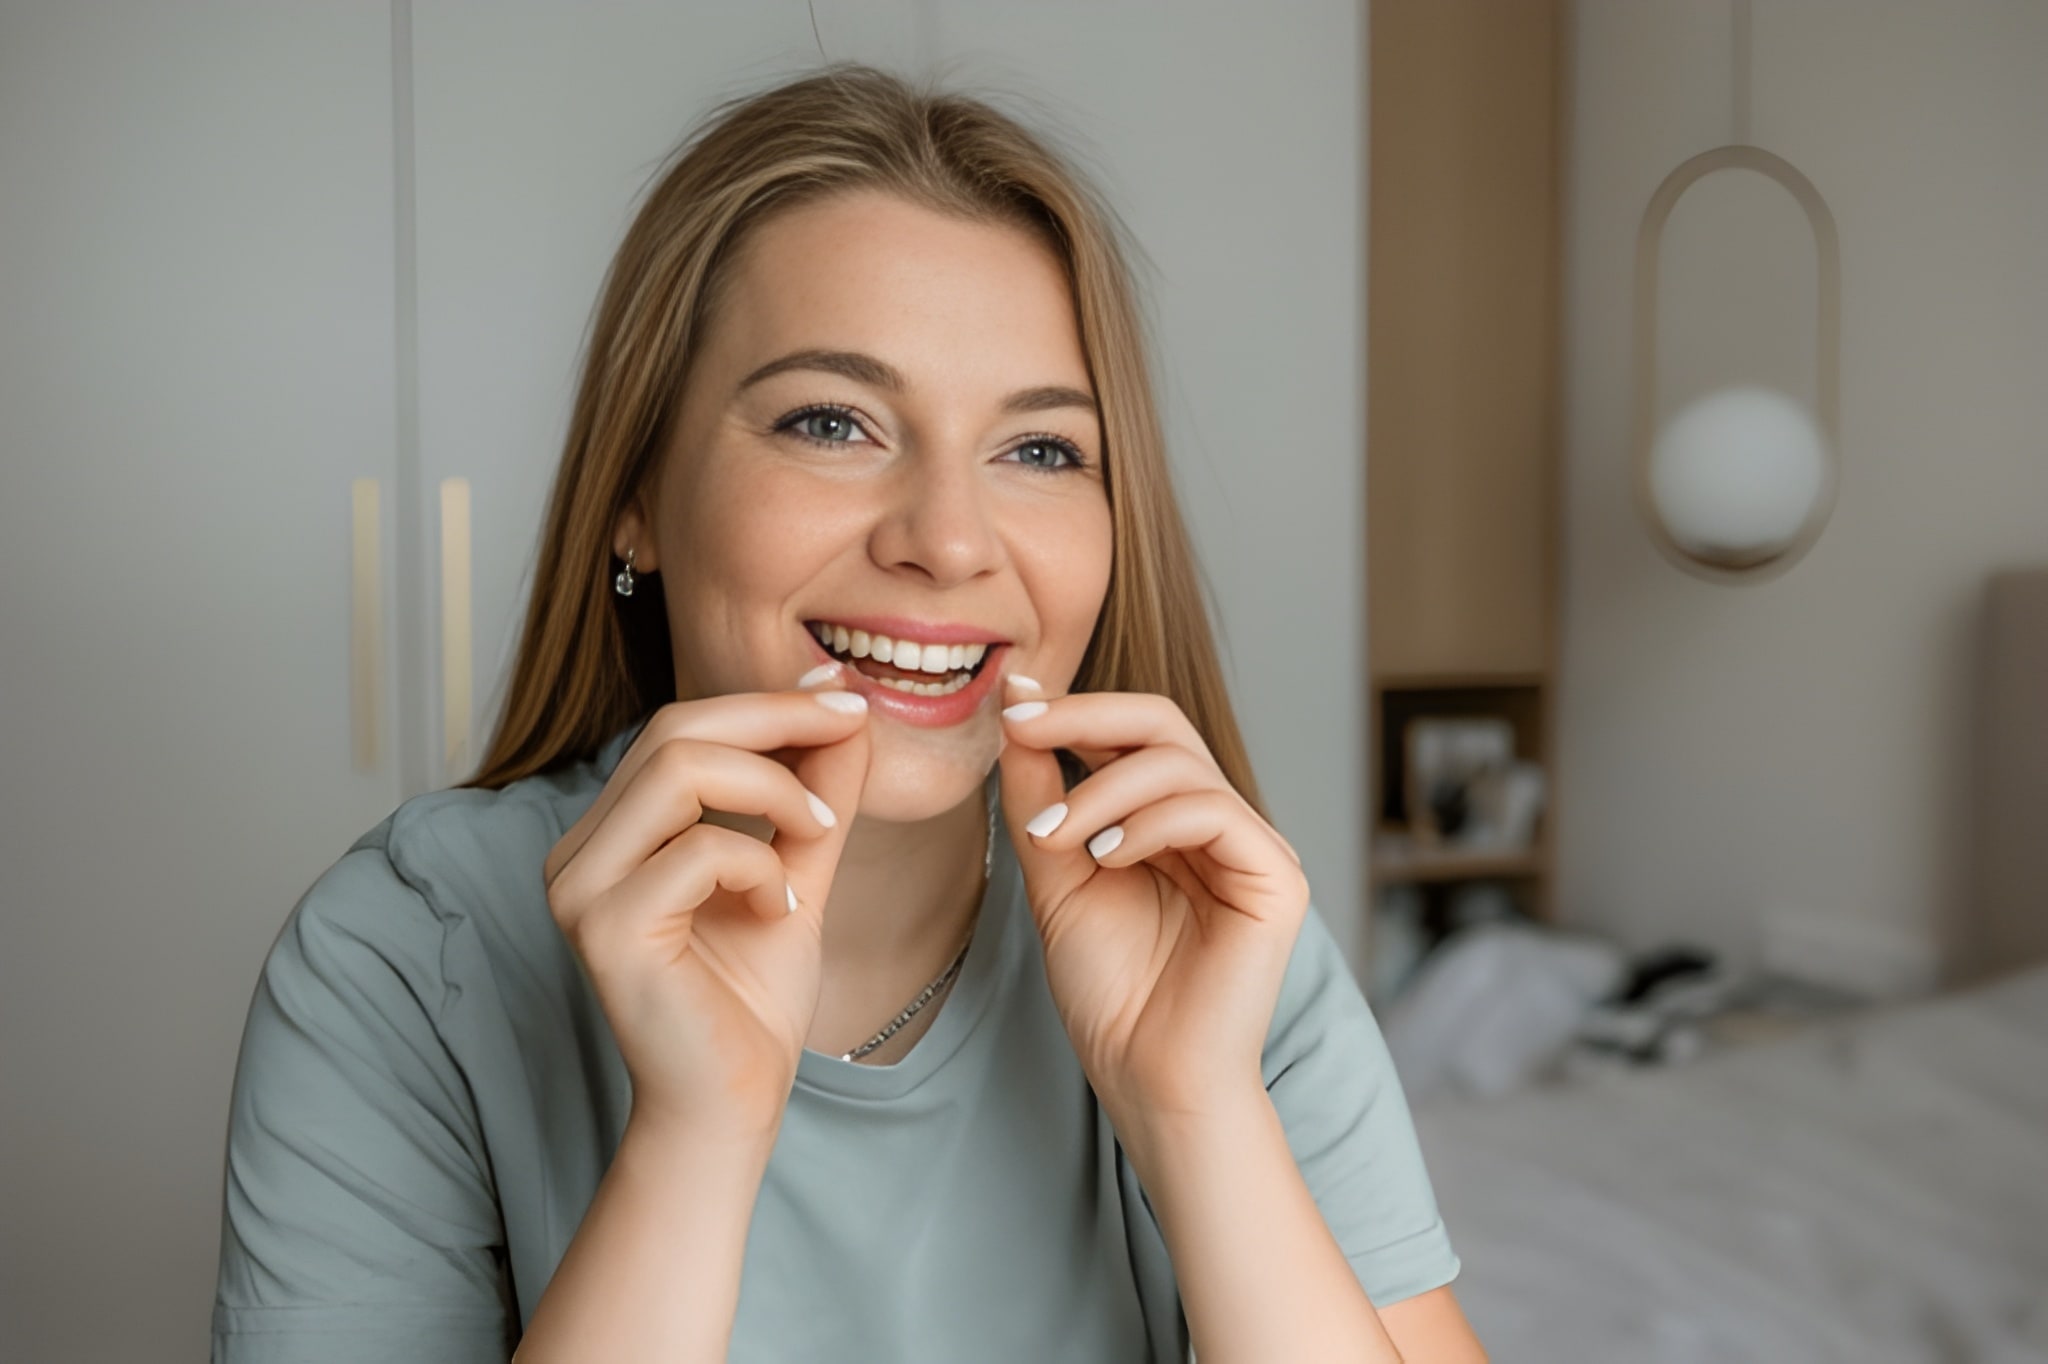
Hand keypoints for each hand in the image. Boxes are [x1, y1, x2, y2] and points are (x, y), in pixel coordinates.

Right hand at [542, 667, 869, 1139]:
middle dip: (776, 718)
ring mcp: (581, 889)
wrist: (731, 1103)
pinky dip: (759, 864)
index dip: (769, 702)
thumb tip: (843, 705)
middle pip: (673, 730)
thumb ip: (814, 794)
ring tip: (819, 833)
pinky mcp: (604, 929)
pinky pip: (695, 850)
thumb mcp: (797, 869)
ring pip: (677, 771)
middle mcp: (579, 852)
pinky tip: (779, 909)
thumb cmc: (752, 999)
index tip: (847, 697)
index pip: (682, 727)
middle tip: (853, 726)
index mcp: (613, 832)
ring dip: (773, 788)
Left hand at [996, 678, 1309, 1120]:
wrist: (1149, 1077)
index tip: (1008, 701)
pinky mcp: (1277, 878)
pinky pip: (1213, 812)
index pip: (1133, 734)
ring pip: (1180, 764)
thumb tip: (1016, 719)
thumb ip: (1042, 800)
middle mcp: (1219, 824)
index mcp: (1173, 821)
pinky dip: (1150, 822)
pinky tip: (1106, 858)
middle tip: (1019, 727)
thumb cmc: (1111, 992)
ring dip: (1100, 790)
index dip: (1073, 709)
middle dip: (1084, 716)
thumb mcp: (1057, 877)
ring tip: (1054, 838)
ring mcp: (1253, 847)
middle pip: (1163, 725)